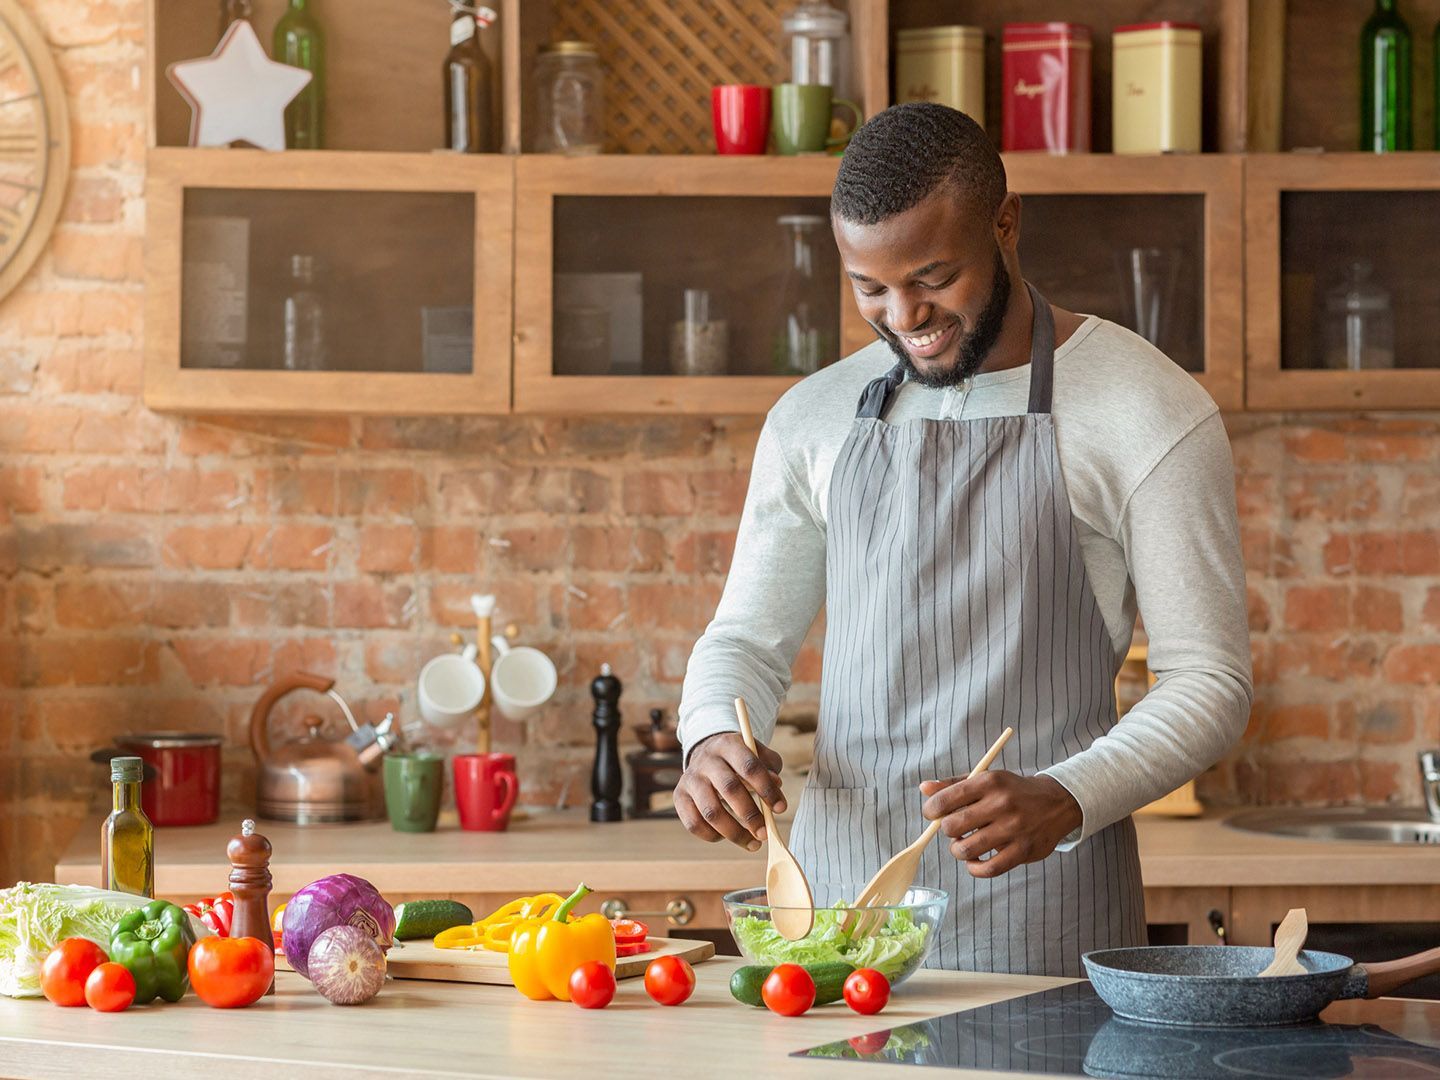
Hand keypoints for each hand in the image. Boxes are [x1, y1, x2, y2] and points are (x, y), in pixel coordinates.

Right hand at [675, 732, 785, 851]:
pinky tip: (727, 836)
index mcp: (728, 745)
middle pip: (729, 789)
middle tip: (765, 833)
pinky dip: (713, 836)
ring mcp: (690, 778)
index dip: (766, 789)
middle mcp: (706, 760)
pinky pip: (694, 824)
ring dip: (735, 832)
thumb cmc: (739, 759)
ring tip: (753, 843)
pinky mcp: (679, 796)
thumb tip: (776, 786)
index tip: (780, 809)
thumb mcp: (757, 755)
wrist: (706, 753)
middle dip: (750, 815)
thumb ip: (770, 767)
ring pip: (711, 812)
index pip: (749, 767)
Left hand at [919, 771, 1081, 878]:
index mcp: (988, 782)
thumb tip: (924, 788)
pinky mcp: (1023, 850)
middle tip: (954, 829)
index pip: (945, 800)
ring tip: (963, 845)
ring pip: (967, 849)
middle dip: (946, 830)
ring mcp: (1013, 828)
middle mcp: (1001, 804)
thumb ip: (953, 785)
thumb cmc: (1012, 791)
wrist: (1056, 802)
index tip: (933, 814)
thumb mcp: (986, 779)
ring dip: (958, 850)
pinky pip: (989, 868)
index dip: (931, 810)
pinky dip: (975, 868)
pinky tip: (975, 861)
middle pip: (952, 826)